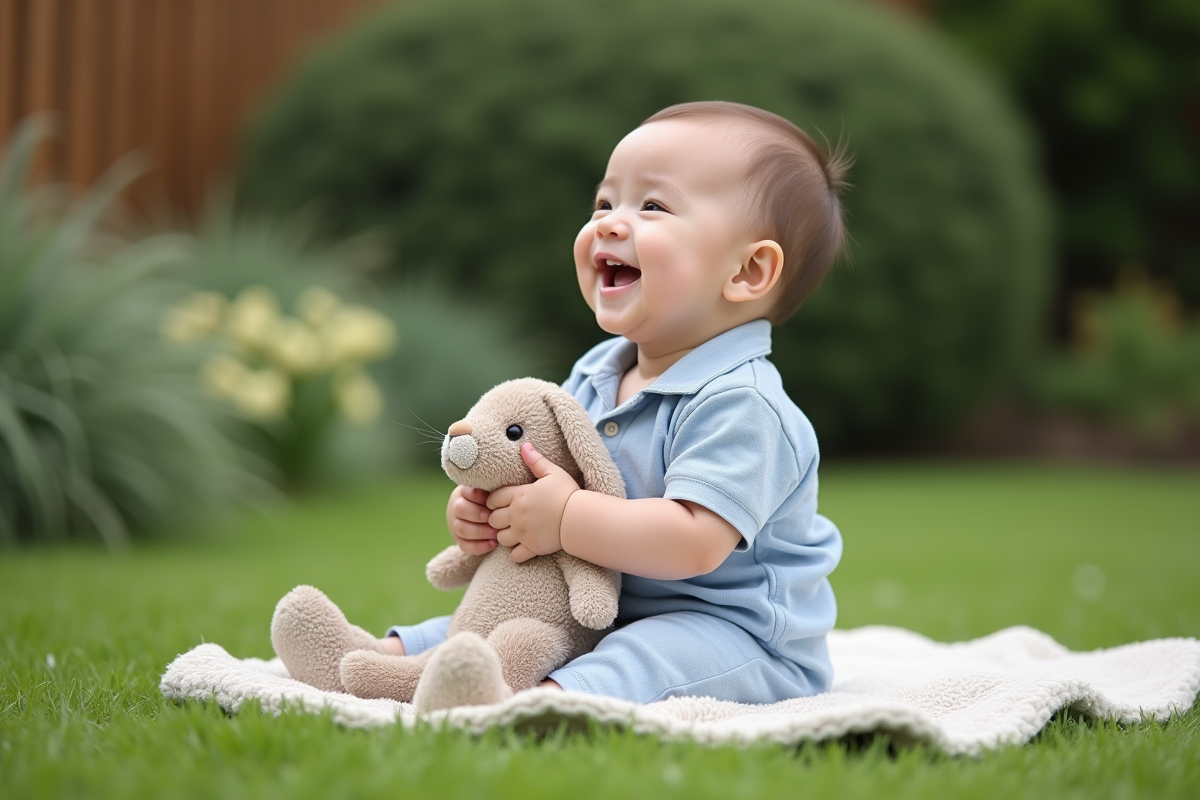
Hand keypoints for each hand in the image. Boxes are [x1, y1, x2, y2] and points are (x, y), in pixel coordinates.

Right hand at [446, 485, 497, 554]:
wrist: (485, 517)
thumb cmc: (494, 501)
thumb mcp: (493, 492)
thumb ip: (496, 490)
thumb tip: (505, 492)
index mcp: (463, 493)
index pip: (465, 491)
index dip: (477, 495)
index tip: (490, 498)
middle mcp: (456, 508)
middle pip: (460, 509)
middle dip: (478, 514)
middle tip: (494, 518)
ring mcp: (455, 525)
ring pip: (462, 529)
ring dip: (481, 532)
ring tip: (497, 533)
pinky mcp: (460, 541)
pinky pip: (465, 546)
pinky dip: (480, 546)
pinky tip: (493, 544)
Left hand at [486, 442, 579, 562]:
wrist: (580, 517)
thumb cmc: (567, 494)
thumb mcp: (553, 472)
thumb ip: (536, 460)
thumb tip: (524, 445)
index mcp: (518, 496)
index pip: (492, 499)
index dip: (494, 501)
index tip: (502, 502)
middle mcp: (516, 515)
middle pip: (492, 520)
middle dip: (497, 519)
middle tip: (507, 518)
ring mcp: (523, 533)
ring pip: (500, 539)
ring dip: (505, 536)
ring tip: (515, 532)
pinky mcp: (532, 548)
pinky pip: (515, 555)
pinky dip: (517, 553)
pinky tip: (524, 547)